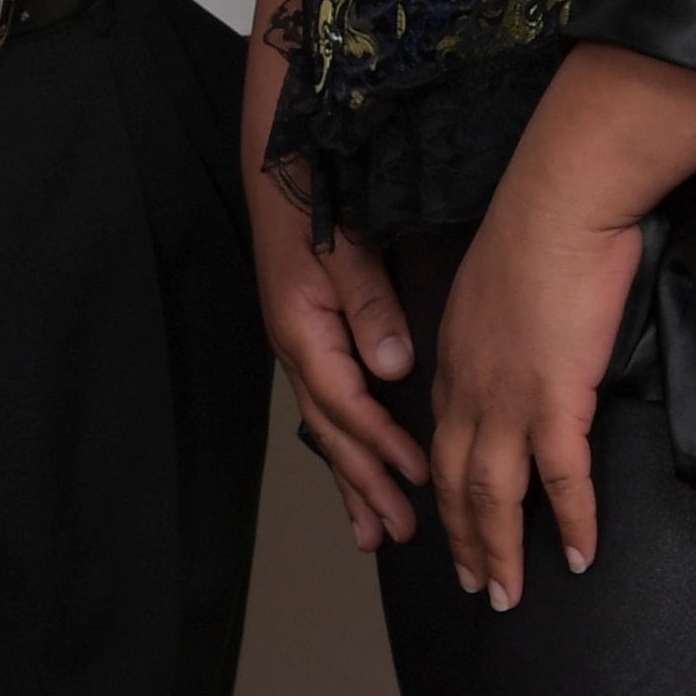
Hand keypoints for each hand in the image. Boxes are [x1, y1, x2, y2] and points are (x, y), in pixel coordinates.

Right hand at [249, 177, 427, 549]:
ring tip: (373, 531)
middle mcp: (296, 347)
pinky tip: (355, 472)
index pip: (346, 403)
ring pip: (326, 428)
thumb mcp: (345, 247)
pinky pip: (327, 407)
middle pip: (332, 431)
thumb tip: (395, 368)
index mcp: (303, 329)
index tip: (417, 476)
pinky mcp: (308, 337)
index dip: (381, 443)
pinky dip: (343, 447)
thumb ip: (370, 307)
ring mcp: (299, 345)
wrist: (279, 163)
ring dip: (350, 480)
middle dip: (365, 484)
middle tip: (398, 532)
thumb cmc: (310, 198)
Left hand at [429, 157, 648, 606]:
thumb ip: (497, 328)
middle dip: (463, 541)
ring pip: (495, 495)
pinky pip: (563, 479)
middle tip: (476, 586)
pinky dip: (571, 522)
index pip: (443, 442)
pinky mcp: (556, 397)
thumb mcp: (494, 285)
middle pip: (458, 483)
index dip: (446, 492)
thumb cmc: (539, 227)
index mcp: (453, 358)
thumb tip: (518, 345)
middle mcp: (469, 387)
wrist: (560, 201)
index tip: (453, 524)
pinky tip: (578, 554)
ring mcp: (509, 397)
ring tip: (508, 596)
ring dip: (500, 552)